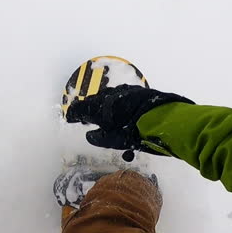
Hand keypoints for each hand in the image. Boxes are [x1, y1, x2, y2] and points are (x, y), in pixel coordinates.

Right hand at [65, 84, 193, 152]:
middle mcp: (109, 96)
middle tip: (84, 116)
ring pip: (108, 98)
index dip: (74, 114)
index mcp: (100, 108)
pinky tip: (120, 110)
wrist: (161, 118)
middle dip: (88, 109)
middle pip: (95, 101)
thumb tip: (91, 135)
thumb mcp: (114, 141)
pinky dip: (116, 103)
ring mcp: (124, 92)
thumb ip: (100, 137)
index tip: (69, 117)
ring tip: (102, 114)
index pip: (82, 109)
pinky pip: (121, 96)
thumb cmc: (134, 132)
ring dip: (103, 105)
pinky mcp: (137, 91)